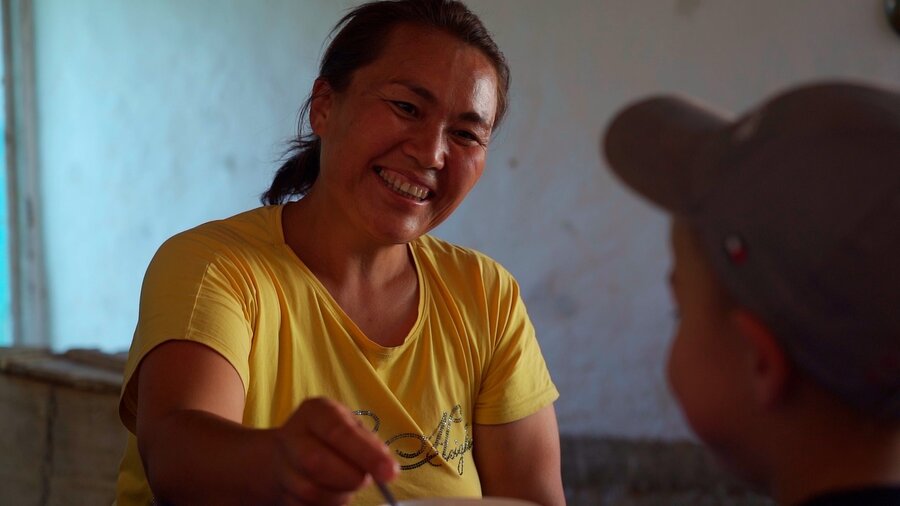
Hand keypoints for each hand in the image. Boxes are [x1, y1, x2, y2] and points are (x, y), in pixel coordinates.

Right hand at [272, 397, 398, 504]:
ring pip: (310, 491)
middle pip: (317, 463)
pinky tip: (332, 492)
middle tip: (367, 480)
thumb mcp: (352, 428)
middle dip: (350, 478)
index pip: (338, 431)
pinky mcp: (279, 491)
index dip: (366, 454)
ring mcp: (280, 465)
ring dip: (339, 494)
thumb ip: (369, 444)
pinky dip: (326, 504)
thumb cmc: (332, 437)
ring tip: (349, 484)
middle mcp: (292, 435)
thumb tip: (386, 467)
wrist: (289, 453)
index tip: (390, 473)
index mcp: (315, 412)